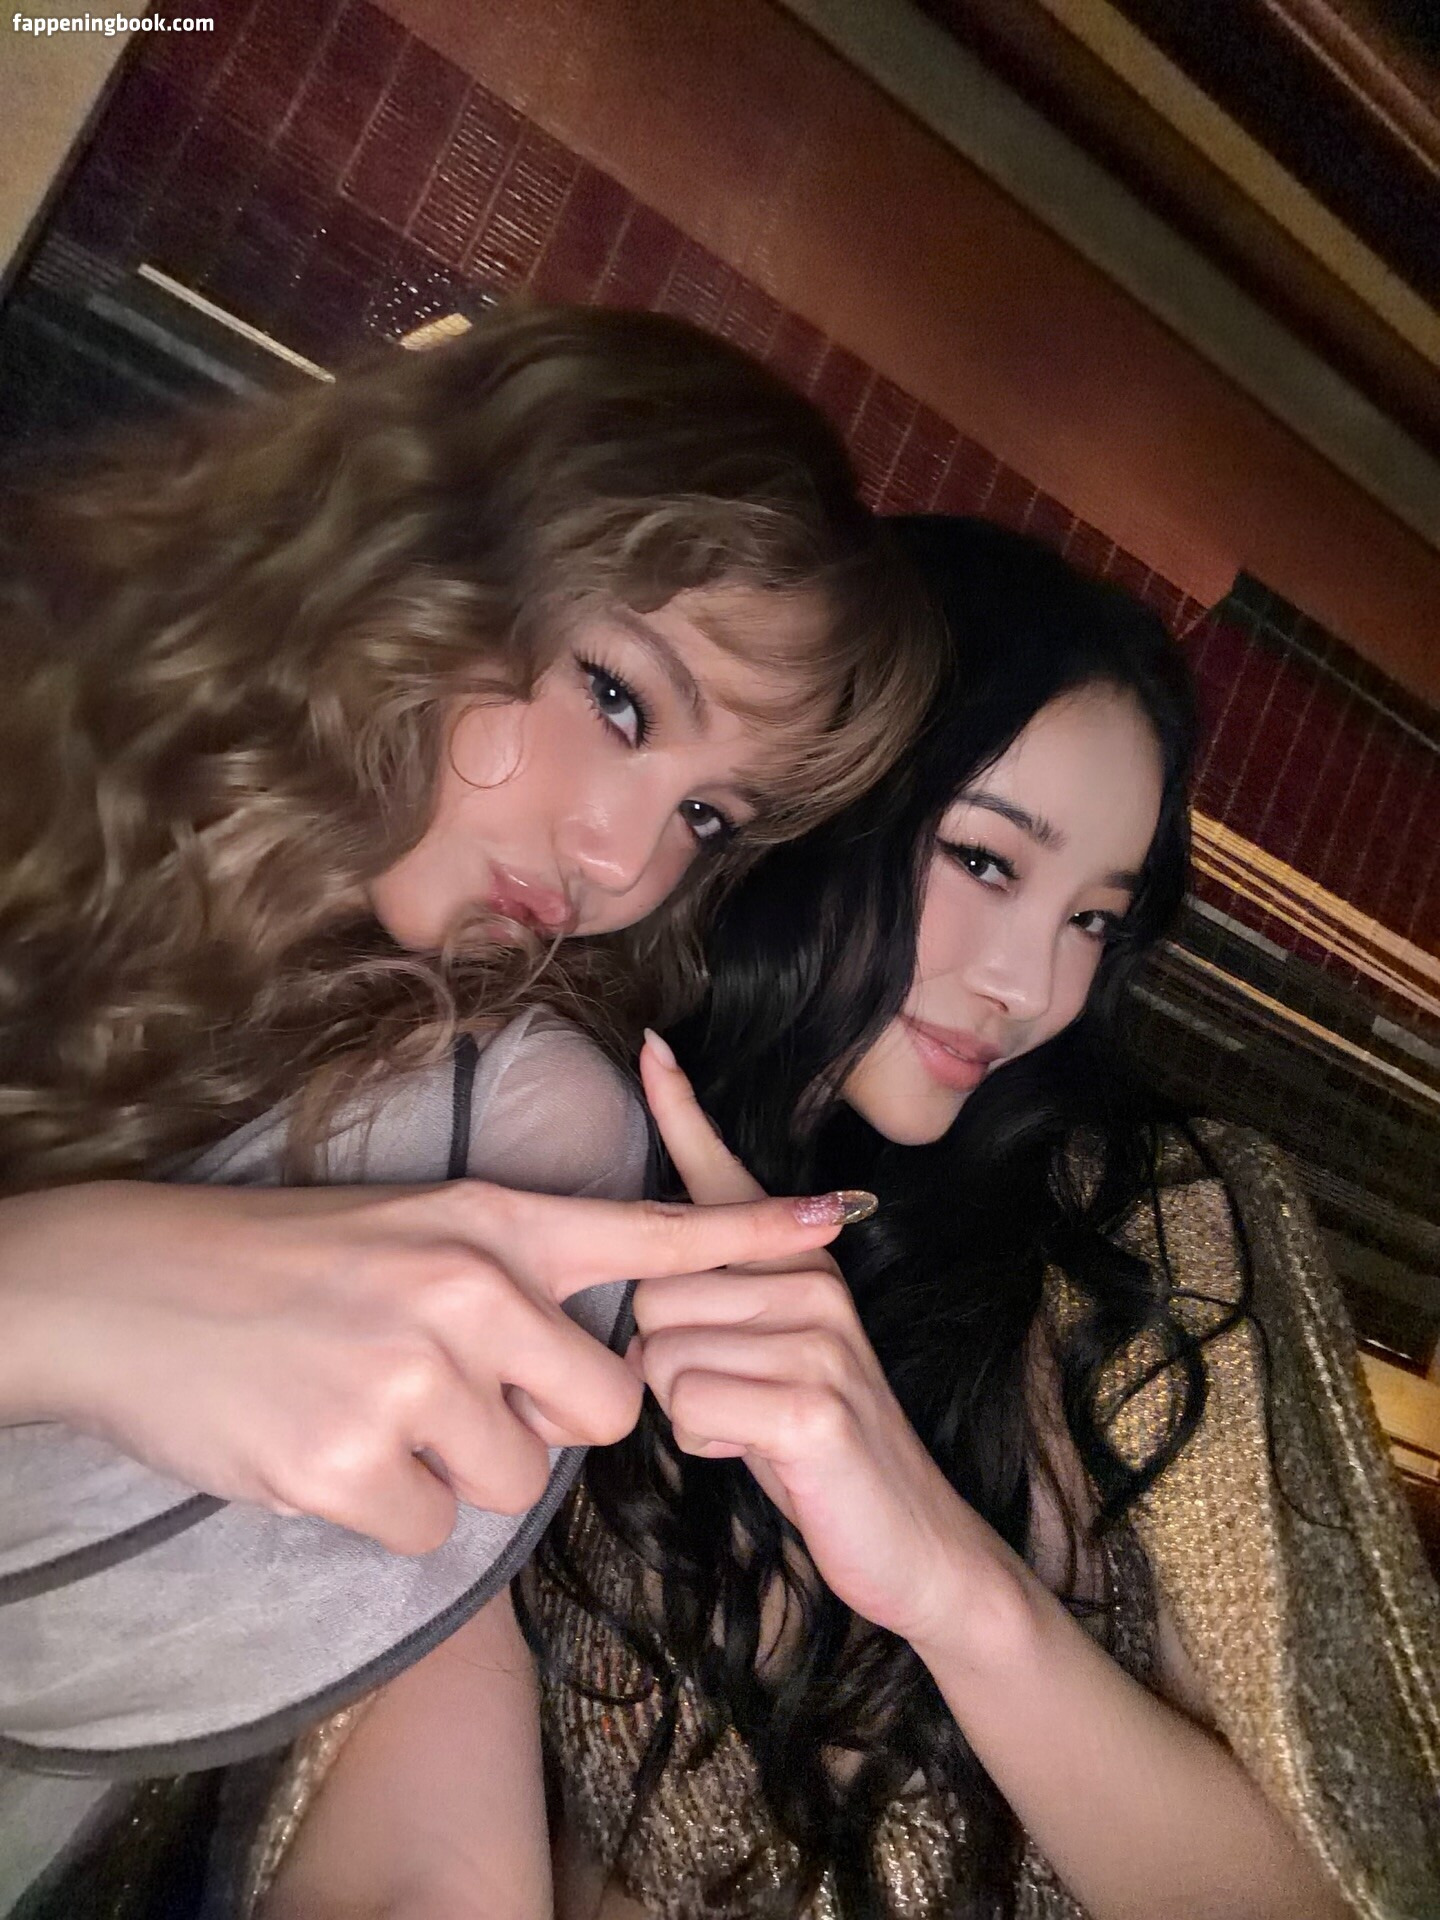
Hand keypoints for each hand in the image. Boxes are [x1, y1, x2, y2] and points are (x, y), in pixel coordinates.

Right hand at [0, 1175, 855, 1554]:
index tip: (839, 1221)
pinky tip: (328, 1450)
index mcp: (487, 1225)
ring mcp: (409, 1378)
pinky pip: (430, 1530)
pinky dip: (387, 1510)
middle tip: (456, 1392)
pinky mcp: (350, 1463)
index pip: (648, 1232)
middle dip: (548, 1424)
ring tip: (369, 1407)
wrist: (134, 1295)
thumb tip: (567, 1344)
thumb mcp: (410, 1228)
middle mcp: (466, 1292)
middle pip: (601, 1409)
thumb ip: (505, 1273)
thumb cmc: (278, 1263)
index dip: (749, 1234)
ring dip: (453, 1469)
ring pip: (512, 1482)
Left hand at [635, 1031, 995, 1646]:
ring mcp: (820, 1335)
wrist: (911, 1540)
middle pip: (652, 1294)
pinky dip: (708, 1443)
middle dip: (663, 1364)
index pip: (725, 1178)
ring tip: (751, 1424)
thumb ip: (717, 1314)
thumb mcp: (766, 1363)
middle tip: (732, 1400)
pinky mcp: (813, 1399)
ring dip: (685, 1410)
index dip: (683, 1111)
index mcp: (798, 1263)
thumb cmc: (813, 1449)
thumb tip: (636, 1300)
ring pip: (660, 1354)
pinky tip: (761, 1451)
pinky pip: (690, 1406)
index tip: (651, 1044)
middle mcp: (813, 1279)